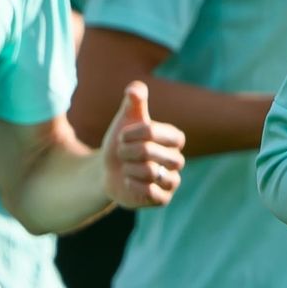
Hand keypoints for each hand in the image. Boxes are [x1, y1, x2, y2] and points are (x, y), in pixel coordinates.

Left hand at [99, 83, 184, 211]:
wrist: (109, 173)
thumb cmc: (121, 144)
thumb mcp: (125, 121)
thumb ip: (133, 103)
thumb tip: (135, 88)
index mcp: (173, 139)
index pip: (158, 132)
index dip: (136, 134)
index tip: (123, 135)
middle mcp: (177, 160)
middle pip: (151, 152)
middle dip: (128, 152)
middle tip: (122, 153)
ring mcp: (172, 181)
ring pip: (149, 172)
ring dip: (128, 169)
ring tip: (126, 168)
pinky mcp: (163, 199)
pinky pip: (149, 192)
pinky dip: (132, 185)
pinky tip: (129, 182)